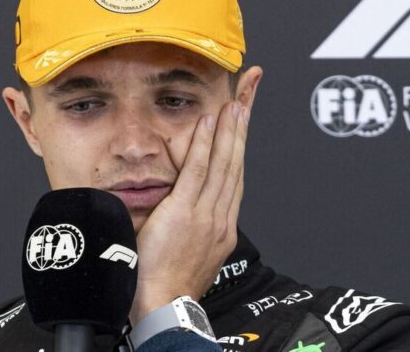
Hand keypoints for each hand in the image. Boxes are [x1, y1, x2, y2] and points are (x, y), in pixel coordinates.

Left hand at [129, 100, 249, 323]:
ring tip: (234, 105)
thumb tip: (189, 219)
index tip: (240, 133)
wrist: (165, 305)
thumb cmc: (170, 286)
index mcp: (222, 229)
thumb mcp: (194, 257)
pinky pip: (197, 170)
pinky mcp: (185, 211)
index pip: (233, 182)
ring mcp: (205, 214)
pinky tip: (209, 123)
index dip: (238, 154)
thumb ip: (196, 234)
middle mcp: (220, 219)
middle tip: (245, 104)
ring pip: (222, 165)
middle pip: (234, 167)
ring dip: (229, 132)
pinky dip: (205, 145)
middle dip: (241, 134)